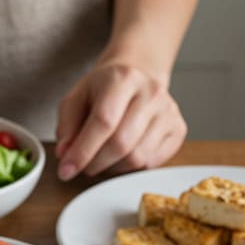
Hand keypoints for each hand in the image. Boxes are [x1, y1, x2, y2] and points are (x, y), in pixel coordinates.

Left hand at [54, 62, 187, 179]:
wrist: (137, 75)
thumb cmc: (104, 89)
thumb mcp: (76, 98)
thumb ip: (67, 126)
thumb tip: (66, 155)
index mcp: (123, 78)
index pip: (103, 121)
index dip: (83, 151)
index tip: (66, 169)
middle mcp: (151, 93)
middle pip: (121, 143)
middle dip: (95, 163)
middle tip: (83, 166)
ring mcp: (169, 111)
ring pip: (137, 158)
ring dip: (112, 168)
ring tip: (101, 159)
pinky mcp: (178, 129)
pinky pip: (152, 163)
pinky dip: (130, 168)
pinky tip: (121, 157)